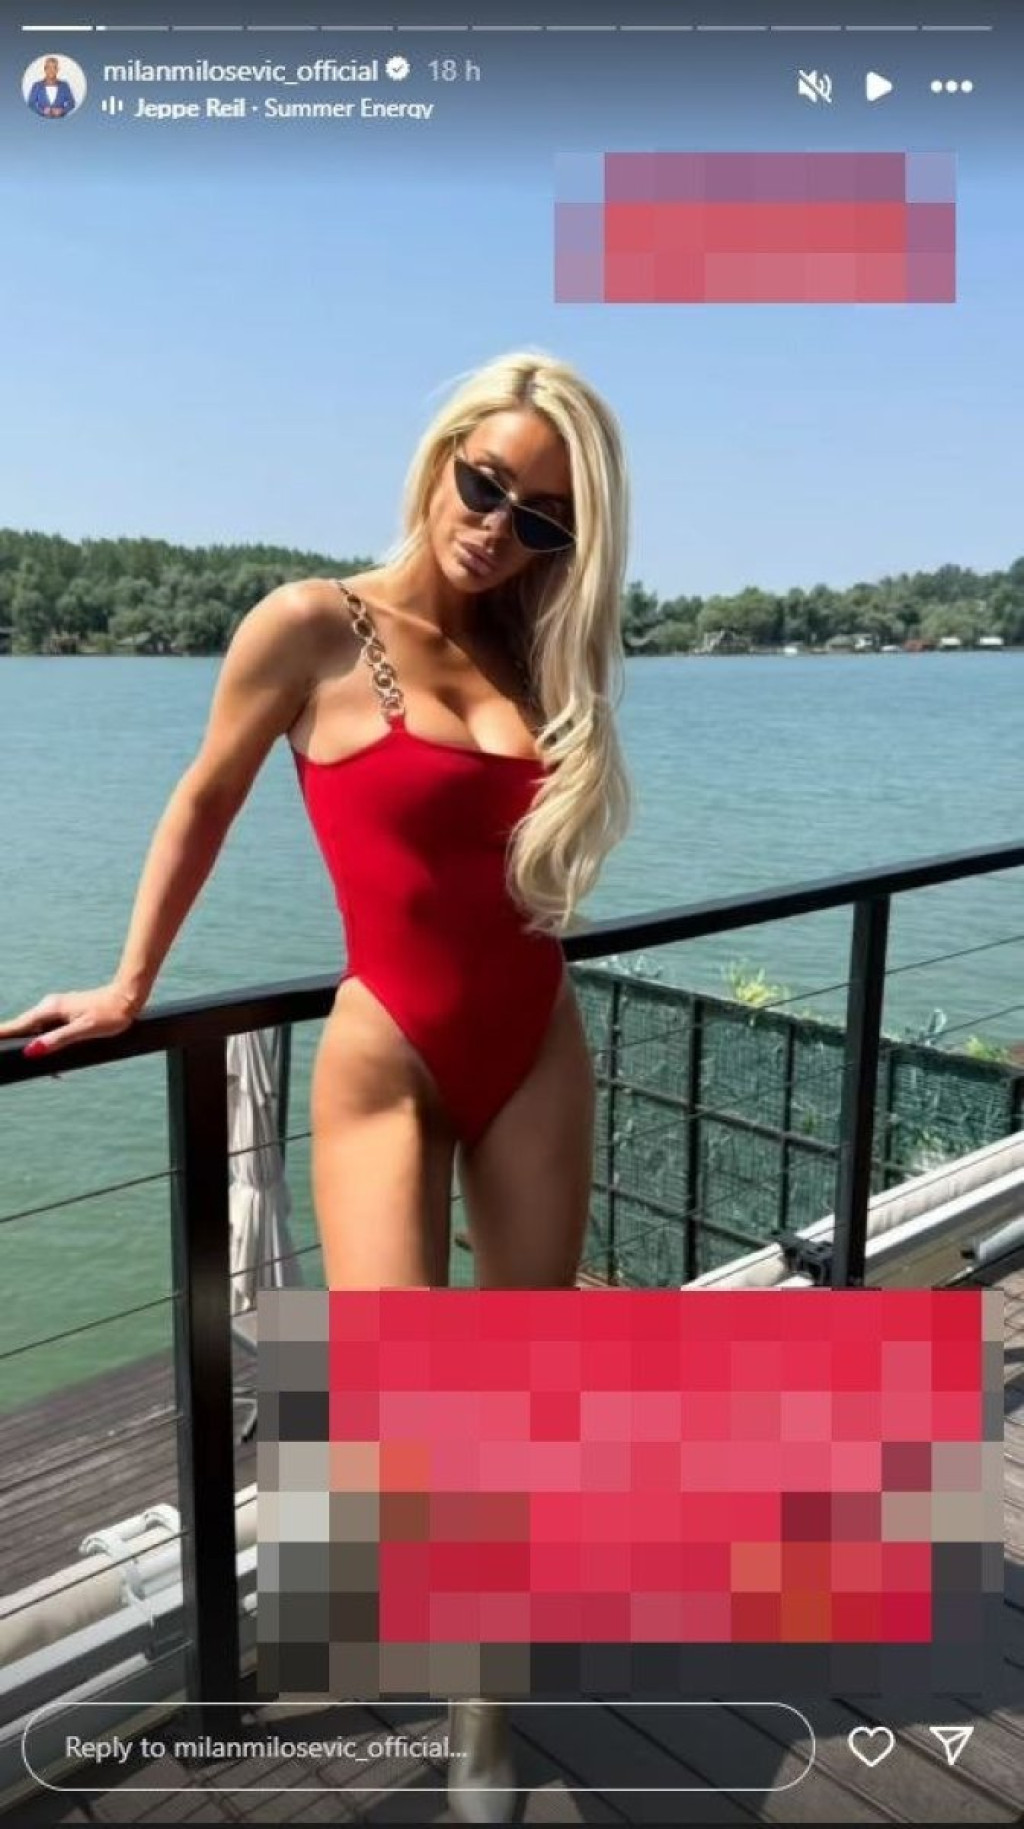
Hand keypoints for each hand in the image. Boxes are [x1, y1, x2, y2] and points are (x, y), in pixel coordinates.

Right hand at [0, 983, 140, 1057]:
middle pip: (25, 1028)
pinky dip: (47, 1042)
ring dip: (37, 1046)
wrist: (127, 997)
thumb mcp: (84, 1030)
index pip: (18, 1024)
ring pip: (38, 1030)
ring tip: (50, 1071)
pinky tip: (55, 1056)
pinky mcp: (66, 1012)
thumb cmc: (110, 1013)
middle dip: (19, 1045)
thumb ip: (58, 1040)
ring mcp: (57, 1008)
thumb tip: (32, 1051)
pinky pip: (49, 1028)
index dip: (3, 1033)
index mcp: (50, 1008)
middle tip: (16, 1062)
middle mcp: (50, 1006)